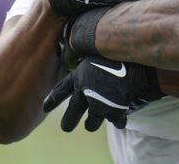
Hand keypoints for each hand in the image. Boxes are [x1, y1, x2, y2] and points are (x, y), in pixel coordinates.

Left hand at [42, 53, 163, 131]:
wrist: (134, 64)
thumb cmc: (116, 51)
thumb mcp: (96, 50)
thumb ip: (90, 58)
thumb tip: (85, 49)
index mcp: (79, 77)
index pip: (61, 90)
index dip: (52, 99)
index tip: (44, 108)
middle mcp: (85, 93)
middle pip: (73, 111)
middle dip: (68, 121)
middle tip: (66, 128)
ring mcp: (99, 105)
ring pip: (91, 123)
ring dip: (91, 124)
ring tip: (91, 125)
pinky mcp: (113, 112)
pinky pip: (115, 121)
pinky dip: (118, 121)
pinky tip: (120, 121)